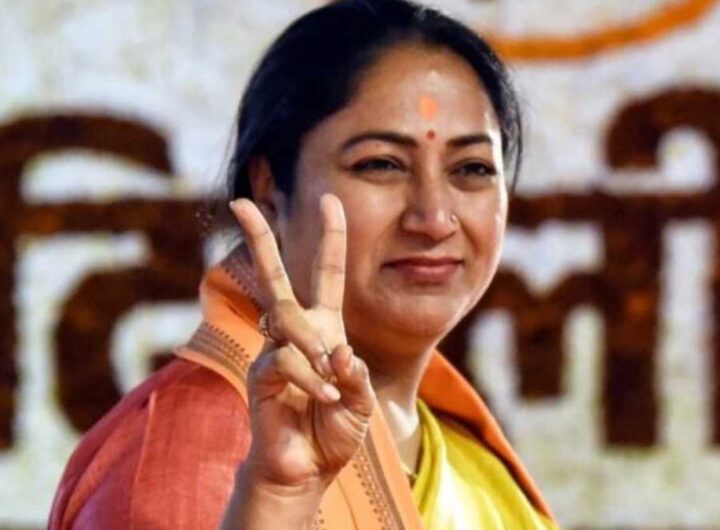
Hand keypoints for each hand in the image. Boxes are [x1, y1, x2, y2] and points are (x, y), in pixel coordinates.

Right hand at [229, 194, 375, 487]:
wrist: (310, 467)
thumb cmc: (334, 428)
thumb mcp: (361, 397)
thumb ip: (354, 373)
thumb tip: (336, 352)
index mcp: (324, 327)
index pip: (326, 275)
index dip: (331, 238)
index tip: (329, 199)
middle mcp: (294, 331)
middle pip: (274, 276)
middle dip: (259, 238)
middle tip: (240, 202)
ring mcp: (273, 350)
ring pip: (287, 318)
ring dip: (314, 349)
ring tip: (331, 386)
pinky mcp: (260, 373)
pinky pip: (285, 359)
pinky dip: (312, 380)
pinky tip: (323, 398)